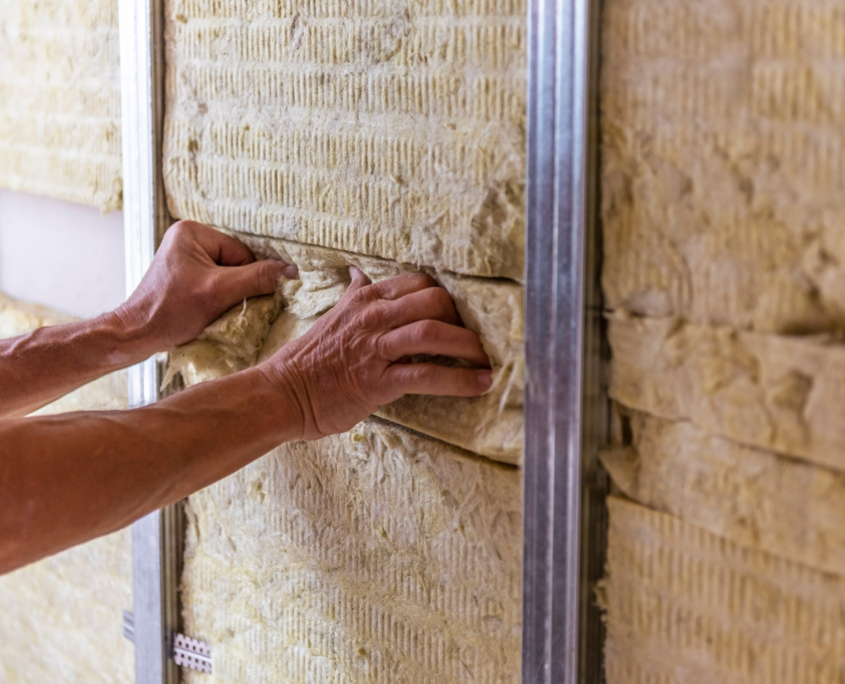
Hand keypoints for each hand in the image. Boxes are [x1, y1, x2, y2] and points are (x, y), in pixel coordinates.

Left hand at [114, 221, 296, 352]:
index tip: (233, 299)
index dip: (245, 279)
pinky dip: (219, 298)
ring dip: (228, 295)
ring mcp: (186, 256)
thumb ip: (258, 278)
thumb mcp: (219, 292)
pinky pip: (216, 282)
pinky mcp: (185, 274)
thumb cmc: (171, 312)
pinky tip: (207, 310)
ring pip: (229, 276)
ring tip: (213, 309)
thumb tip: (293, 272)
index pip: (242, 253)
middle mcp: (188, 238)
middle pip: (237, 264)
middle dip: (236, 287)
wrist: (137, 335)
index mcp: (193, 231)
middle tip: (223, 306)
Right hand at [258, 267, 491, 439]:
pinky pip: (427, 375)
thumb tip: (359, 271)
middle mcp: (373, 317)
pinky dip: (459, 380)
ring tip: (487, 361)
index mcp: (366, 299)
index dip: (447, 299)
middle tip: (476, 341)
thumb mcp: (334, 316)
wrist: (282, 393)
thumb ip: (354, 294)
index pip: (420, 282)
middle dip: (464, 320)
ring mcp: (376, 347)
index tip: (459, 318)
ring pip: (434, 331)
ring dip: (469, 346)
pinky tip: (479, 384)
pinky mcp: (377, 381)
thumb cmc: (309, 360)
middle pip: (436, 300)